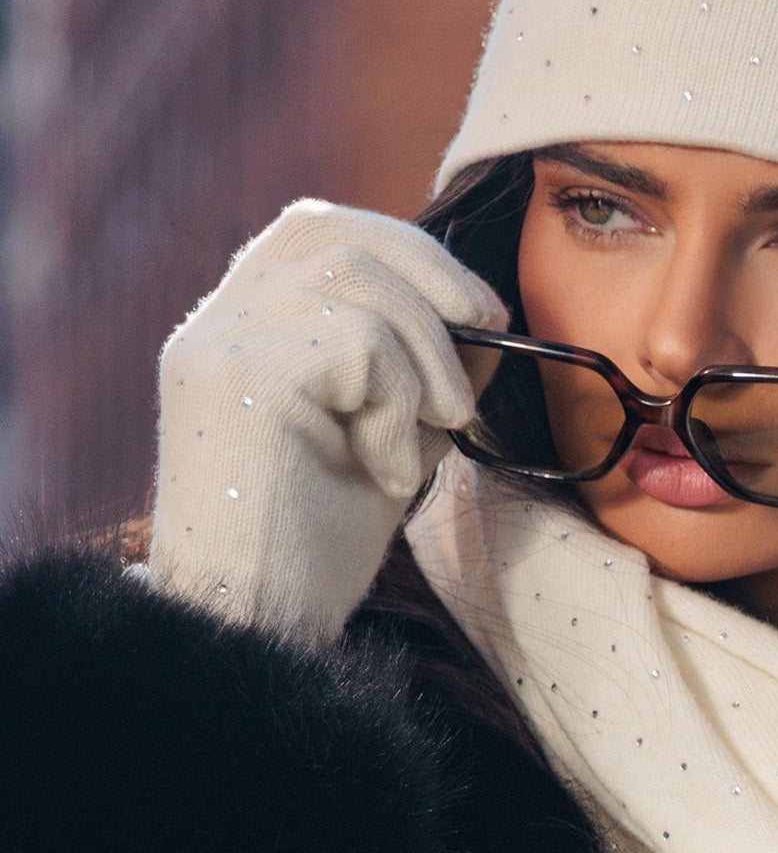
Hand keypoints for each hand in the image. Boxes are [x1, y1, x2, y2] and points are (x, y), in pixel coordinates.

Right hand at [147, 199, 507, 643]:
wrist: (261, 622)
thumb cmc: (321, 532)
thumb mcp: (386, 422)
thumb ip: (417, 356)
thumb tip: (485, 308)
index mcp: (243, 323)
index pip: (321, 229)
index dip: (409, 250)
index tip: (474, 307)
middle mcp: (217, 320)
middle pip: (338, 235)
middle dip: (434, 278)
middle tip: (482, 344)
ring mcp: (219, 341)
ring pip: (357, 281)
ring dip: (425, 359)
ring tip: (425, 437)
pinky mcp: (234, 374)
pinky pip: (359, 344)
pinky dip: (400, 407)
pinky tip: (387, 470)